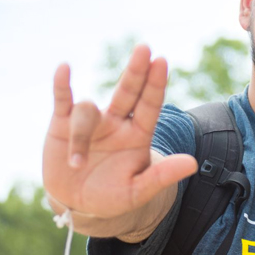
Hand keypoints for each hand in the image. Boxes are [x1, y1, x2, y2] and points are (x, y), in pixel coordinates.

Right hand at [42, 45, 197, 229]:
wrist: (78, 205)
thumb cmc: (113, 197)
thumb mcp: (139, 191)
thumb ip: (162, 176)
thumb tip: (193, 163)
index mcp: (138, 134)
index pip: (150, 104)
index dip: (155, 84)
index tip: (161, 61)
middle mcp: (116, 122)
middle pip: (128, 90)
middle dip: (136, 71)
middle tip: (145, 49)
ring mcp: (91, 122)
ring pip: (88, 110)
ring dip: (81, 135)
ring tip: (76, 165)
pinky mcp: (62, 125)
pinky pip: (63, 99)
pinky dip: (62, 85)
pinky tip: (64, 68)